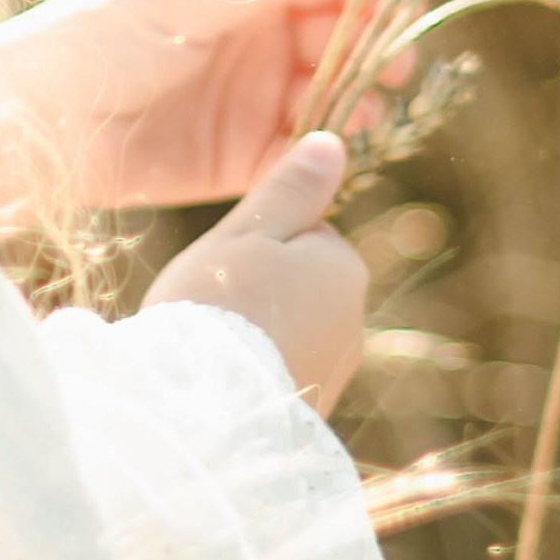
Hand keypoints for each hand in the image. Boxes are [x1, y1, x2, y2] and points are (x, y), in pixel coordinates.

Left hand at [0, 0, 394, 227]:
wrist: (34, 123)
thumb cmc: (93, 41)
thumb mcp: (177, 0)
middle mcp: (253, 40)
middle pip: (338, 37)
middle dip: (374, 47)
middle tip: (394, 64)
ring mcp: (249, 101)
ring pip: (329, 97)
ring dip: (355, 101)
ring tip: (360, 110)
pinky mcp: (236, 161)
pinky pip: (297, 157)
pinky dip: (322, 154)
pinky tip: (330, 150)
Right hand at [140, 134, 366, 414]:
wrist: (205, 415)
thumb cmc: (217, 308)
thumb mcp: (245, 233)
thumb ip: (289, 189)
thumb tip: (333, 144)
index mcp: (343, 265)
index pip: (302, 233)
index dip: (254, 242)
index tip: (221, 265)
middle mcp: (354, 320)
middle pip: (297, 283)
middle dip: (258, 290)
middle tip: (211, 305)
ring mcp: (336, 372)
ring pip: (288, 331)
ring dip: (256, 334)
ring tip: (212, 348)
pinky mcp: (314, 413)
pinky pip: (281, 374)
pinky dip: (255, 373)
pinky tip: (221, 383)